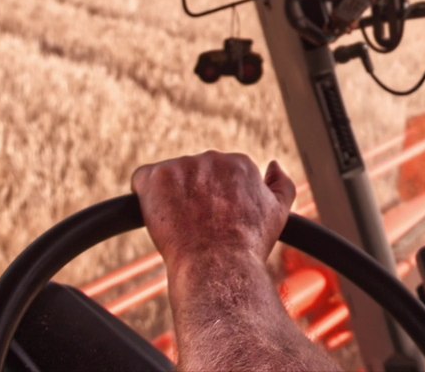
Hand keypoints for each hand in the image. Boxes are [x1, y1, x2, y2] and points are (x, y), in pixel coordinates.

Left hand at [131, 151, 295, 271]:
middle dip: (192, 195)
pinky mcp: (157, 177)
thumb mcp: (279, 214)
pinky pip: (143, 180)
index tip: (213, 221)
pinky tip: (157, 217)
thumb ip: (281, 184)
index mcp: (240, 164)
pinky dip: (146, 197)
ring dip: (170, 197)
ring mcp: (183, 166)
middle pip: (194, 175)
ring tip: (180, 226)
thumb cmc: (248, 246)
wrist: (220, 266)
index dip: (213, 201)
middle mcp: (213, 158)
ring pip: (169, 178)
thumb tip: (273, 165)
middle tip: (196, 226)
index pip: (218, 175)